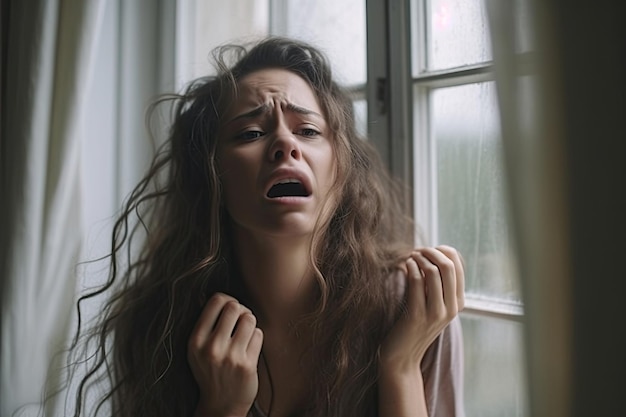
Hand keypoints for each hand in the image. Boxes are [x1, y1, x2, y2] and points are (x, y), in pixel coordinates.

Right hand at [188, 293, 263, 416]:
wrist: (220, 405)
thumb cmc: (211, 369)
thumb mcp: (198, 348)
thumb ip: (206, 324)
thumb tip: (219, 296)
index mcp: (195, 340)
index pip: (216, 301)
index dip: (227, 300)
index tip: (230, 310)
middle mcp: (211, 348)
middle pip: (234, 306)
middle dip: (241, 310)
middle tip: (240, 320)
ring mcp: (230, 357)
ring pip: (249, 319)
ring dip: (250, 323)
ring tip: (245, 334)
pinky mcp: (247, 365)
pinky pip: (259, 334)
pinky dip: (256, 338)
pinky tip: (249, 349)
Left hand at [380, 245, 464, 374]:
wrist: (403, 357)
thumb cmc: (414, 325)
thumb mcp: (432, 304)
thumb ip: (436, 284)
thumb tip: (432, 253)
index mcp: (458, 303)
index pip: (458, 265)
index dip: (442, 250)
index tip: (428, 250)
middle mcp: (451, 308)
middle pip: (448, 266)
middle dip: (431, 252)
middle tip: (417, 251)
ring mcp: (435, 313)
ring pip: (432, 271)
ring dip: (418, 258)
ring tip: (409, 257)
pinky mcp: (417, 315)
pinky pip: (416, 281)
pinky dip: (409, 267)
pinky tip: (403, 266)